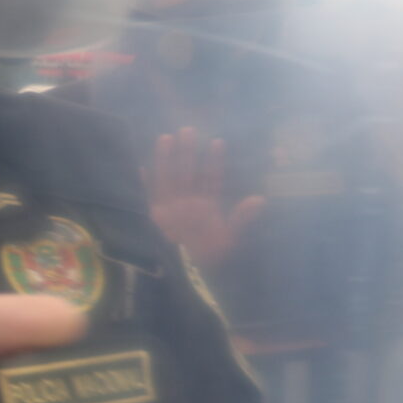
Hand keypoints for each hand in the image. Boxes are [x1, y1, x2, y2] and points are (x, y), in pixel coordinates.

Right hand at [146, 127, 263, 267]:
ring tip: (165, 138)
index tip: (218, 142)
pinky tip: (142, 169)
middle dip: (187, 153)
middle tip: (188, 130)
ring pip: (169, 179)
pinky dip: (146, 184)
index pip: (211, 179)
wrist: (196, 272)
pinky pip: (151, 197)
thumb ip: (243, 217)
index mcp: (207, 205)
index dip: (215, 162)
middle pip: (188, 173)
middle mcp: (189, 202)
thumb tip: (260, 199)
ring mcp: (172, 208)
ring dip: (166, 160)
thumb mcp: (233, 235)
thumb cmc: (216, 252)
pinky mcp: (157, 218)